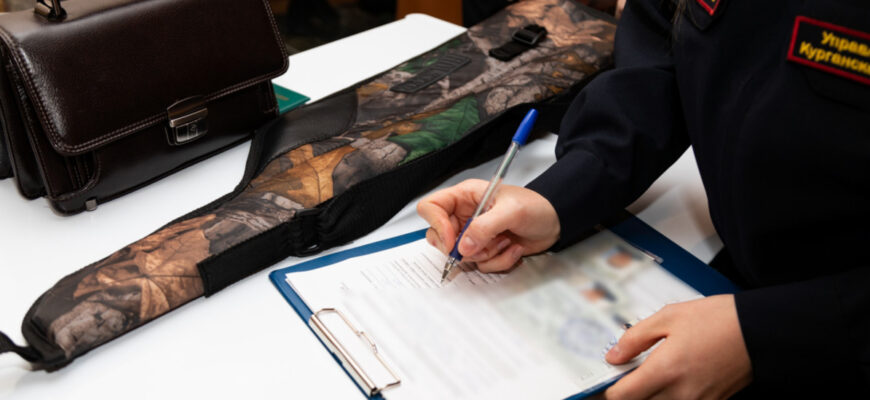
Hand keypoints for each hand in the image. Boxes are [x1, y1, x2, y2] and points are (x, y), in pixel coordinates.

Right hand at [416, 179, 559, 271]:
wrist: (555, 221)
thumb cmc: (536, 206)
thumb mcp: (511, 211)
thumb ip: (485, 227)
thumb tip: (463, 246)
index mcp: (465, 196)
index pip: (431, 207)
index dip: (436, 224)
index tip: (453, 239)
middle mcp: (465, 215)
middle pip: (439, 236)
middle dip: (460, 247)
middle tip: (480, 247)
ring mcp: (474, 235)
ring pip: (461, 255)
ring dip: (487, 253)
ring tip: (506, 240)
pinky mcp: (485, 249)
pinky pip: (479, 264)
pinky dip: (498, 261)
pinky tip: (512, 248)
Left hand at [604, 295, 751, 398]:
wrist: (760, 331)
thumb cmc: (719, 320)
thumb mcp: (669, 316)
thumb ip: (635, 338)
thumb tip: (614, 356)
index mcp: (665, 371)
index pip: (621, 396)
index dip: (610, 388)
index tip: (612, 376)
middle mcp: (680, 393)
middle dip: (631, 390)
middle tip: (634, 371)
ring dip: (652, 394)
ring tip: (658, 371)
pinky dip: (672, 395)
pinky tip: (676, 377)